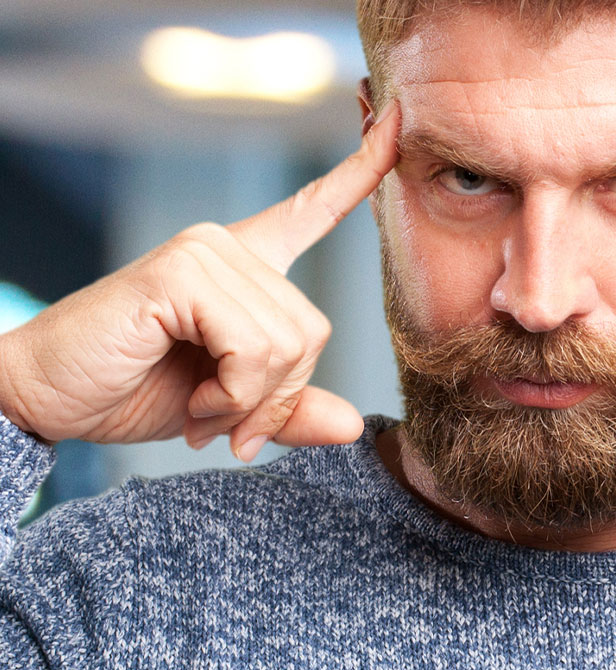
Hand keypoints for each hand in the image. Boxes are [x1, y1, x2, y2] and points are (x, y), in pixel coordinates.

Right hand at [0, 101, 401, 460]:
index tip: (397, 124)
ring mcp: (204, 252)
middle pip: (314, 330)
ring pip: (288, 344)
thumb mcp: (229, 409)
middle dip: (277, 396)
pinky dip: (232, 394)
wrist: (46, 395)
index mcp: (246, 264)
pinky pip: (253, 349)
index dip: (361, 172)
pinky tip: (194, 399)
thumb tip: (353, 426)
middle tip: (224, 420)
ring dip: (249, 402)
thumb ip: (288, 411)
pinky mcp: (180, 273)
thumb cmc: (132, 387)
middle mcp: (228, 246)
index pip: (314, 209)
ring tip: (203, 409)